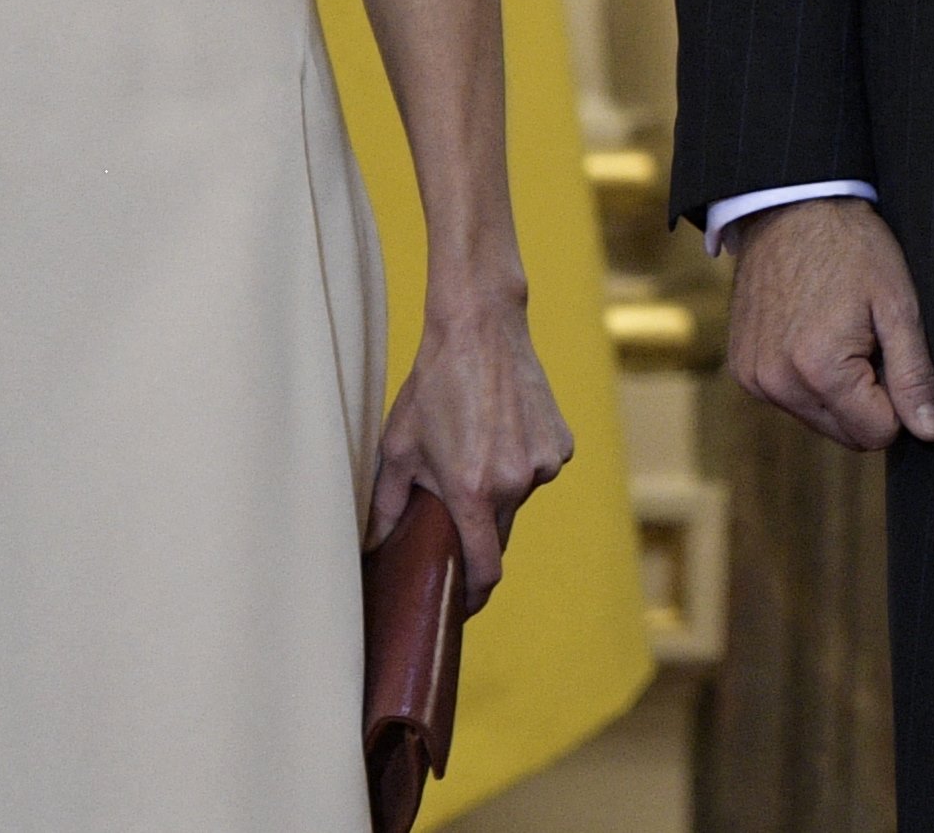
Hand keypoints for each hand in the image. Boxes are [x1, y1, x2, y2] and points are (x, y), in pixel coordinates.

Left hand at [371, 296, 575, 595]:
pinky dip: (520, 465)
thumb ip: (386, 507)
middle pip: (500, 536)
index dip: (472, 595)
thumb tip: (373, 551)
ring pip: (518, 500)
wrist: (480, 328)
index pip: (484, 569)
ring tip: (474, 453)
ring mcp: (543, 462)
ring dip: (498, 493)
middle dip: (477, 536)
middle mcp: (516, 482)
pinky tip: (501, 434)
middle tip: (452, 515)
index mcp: (473, 491)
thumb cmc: (432, 388)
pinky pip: (538, 471)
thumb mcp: (398, 448)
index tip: (459, 605)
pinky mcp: (561, 442)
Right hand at [727, 197, 933, 450]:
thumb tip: (929, 433)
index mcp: (819, 370)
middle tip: (870, 339)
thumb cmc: (852, 247)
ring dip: (839, 391)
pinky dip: (809, 380)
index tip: (892, 350)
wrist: (790, 207)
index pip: (877, 433)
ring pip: (819, 420)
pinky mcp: (742, 371)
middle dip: (868, 398)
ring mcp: (754, 379)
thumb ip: (915, 374)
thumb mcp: (898, 303)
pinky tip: (815, 334)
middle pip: (846, 433)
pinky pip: (790, 401)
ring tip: (842, 332)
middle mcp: (777, 384)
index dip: (898, 399)